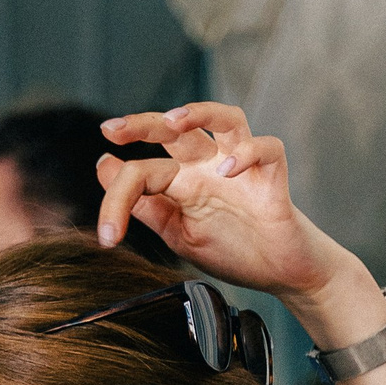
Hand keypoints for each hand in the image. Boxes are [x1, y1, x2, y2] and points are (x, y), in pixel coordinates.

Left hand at [95, 103, 385, 341]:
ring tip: (174, 121)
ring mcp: (242, 168)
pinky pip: (266, 148)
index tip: (107, 236)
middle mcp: (209, 166)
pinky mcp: (272, 178)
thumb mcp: (177, 233)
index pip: (143, 172)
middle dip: (144, 122)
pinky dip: (247, 153)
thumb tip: (104, 165)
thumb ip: (143, 204)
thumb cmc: (233, 249)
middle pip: (177, 128)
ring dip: (200, 112)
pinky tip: (228, 171)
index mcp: (183, 181)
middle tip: (113, 129)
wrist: (280, 273)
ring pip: (226, 118)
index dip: (118, 198)